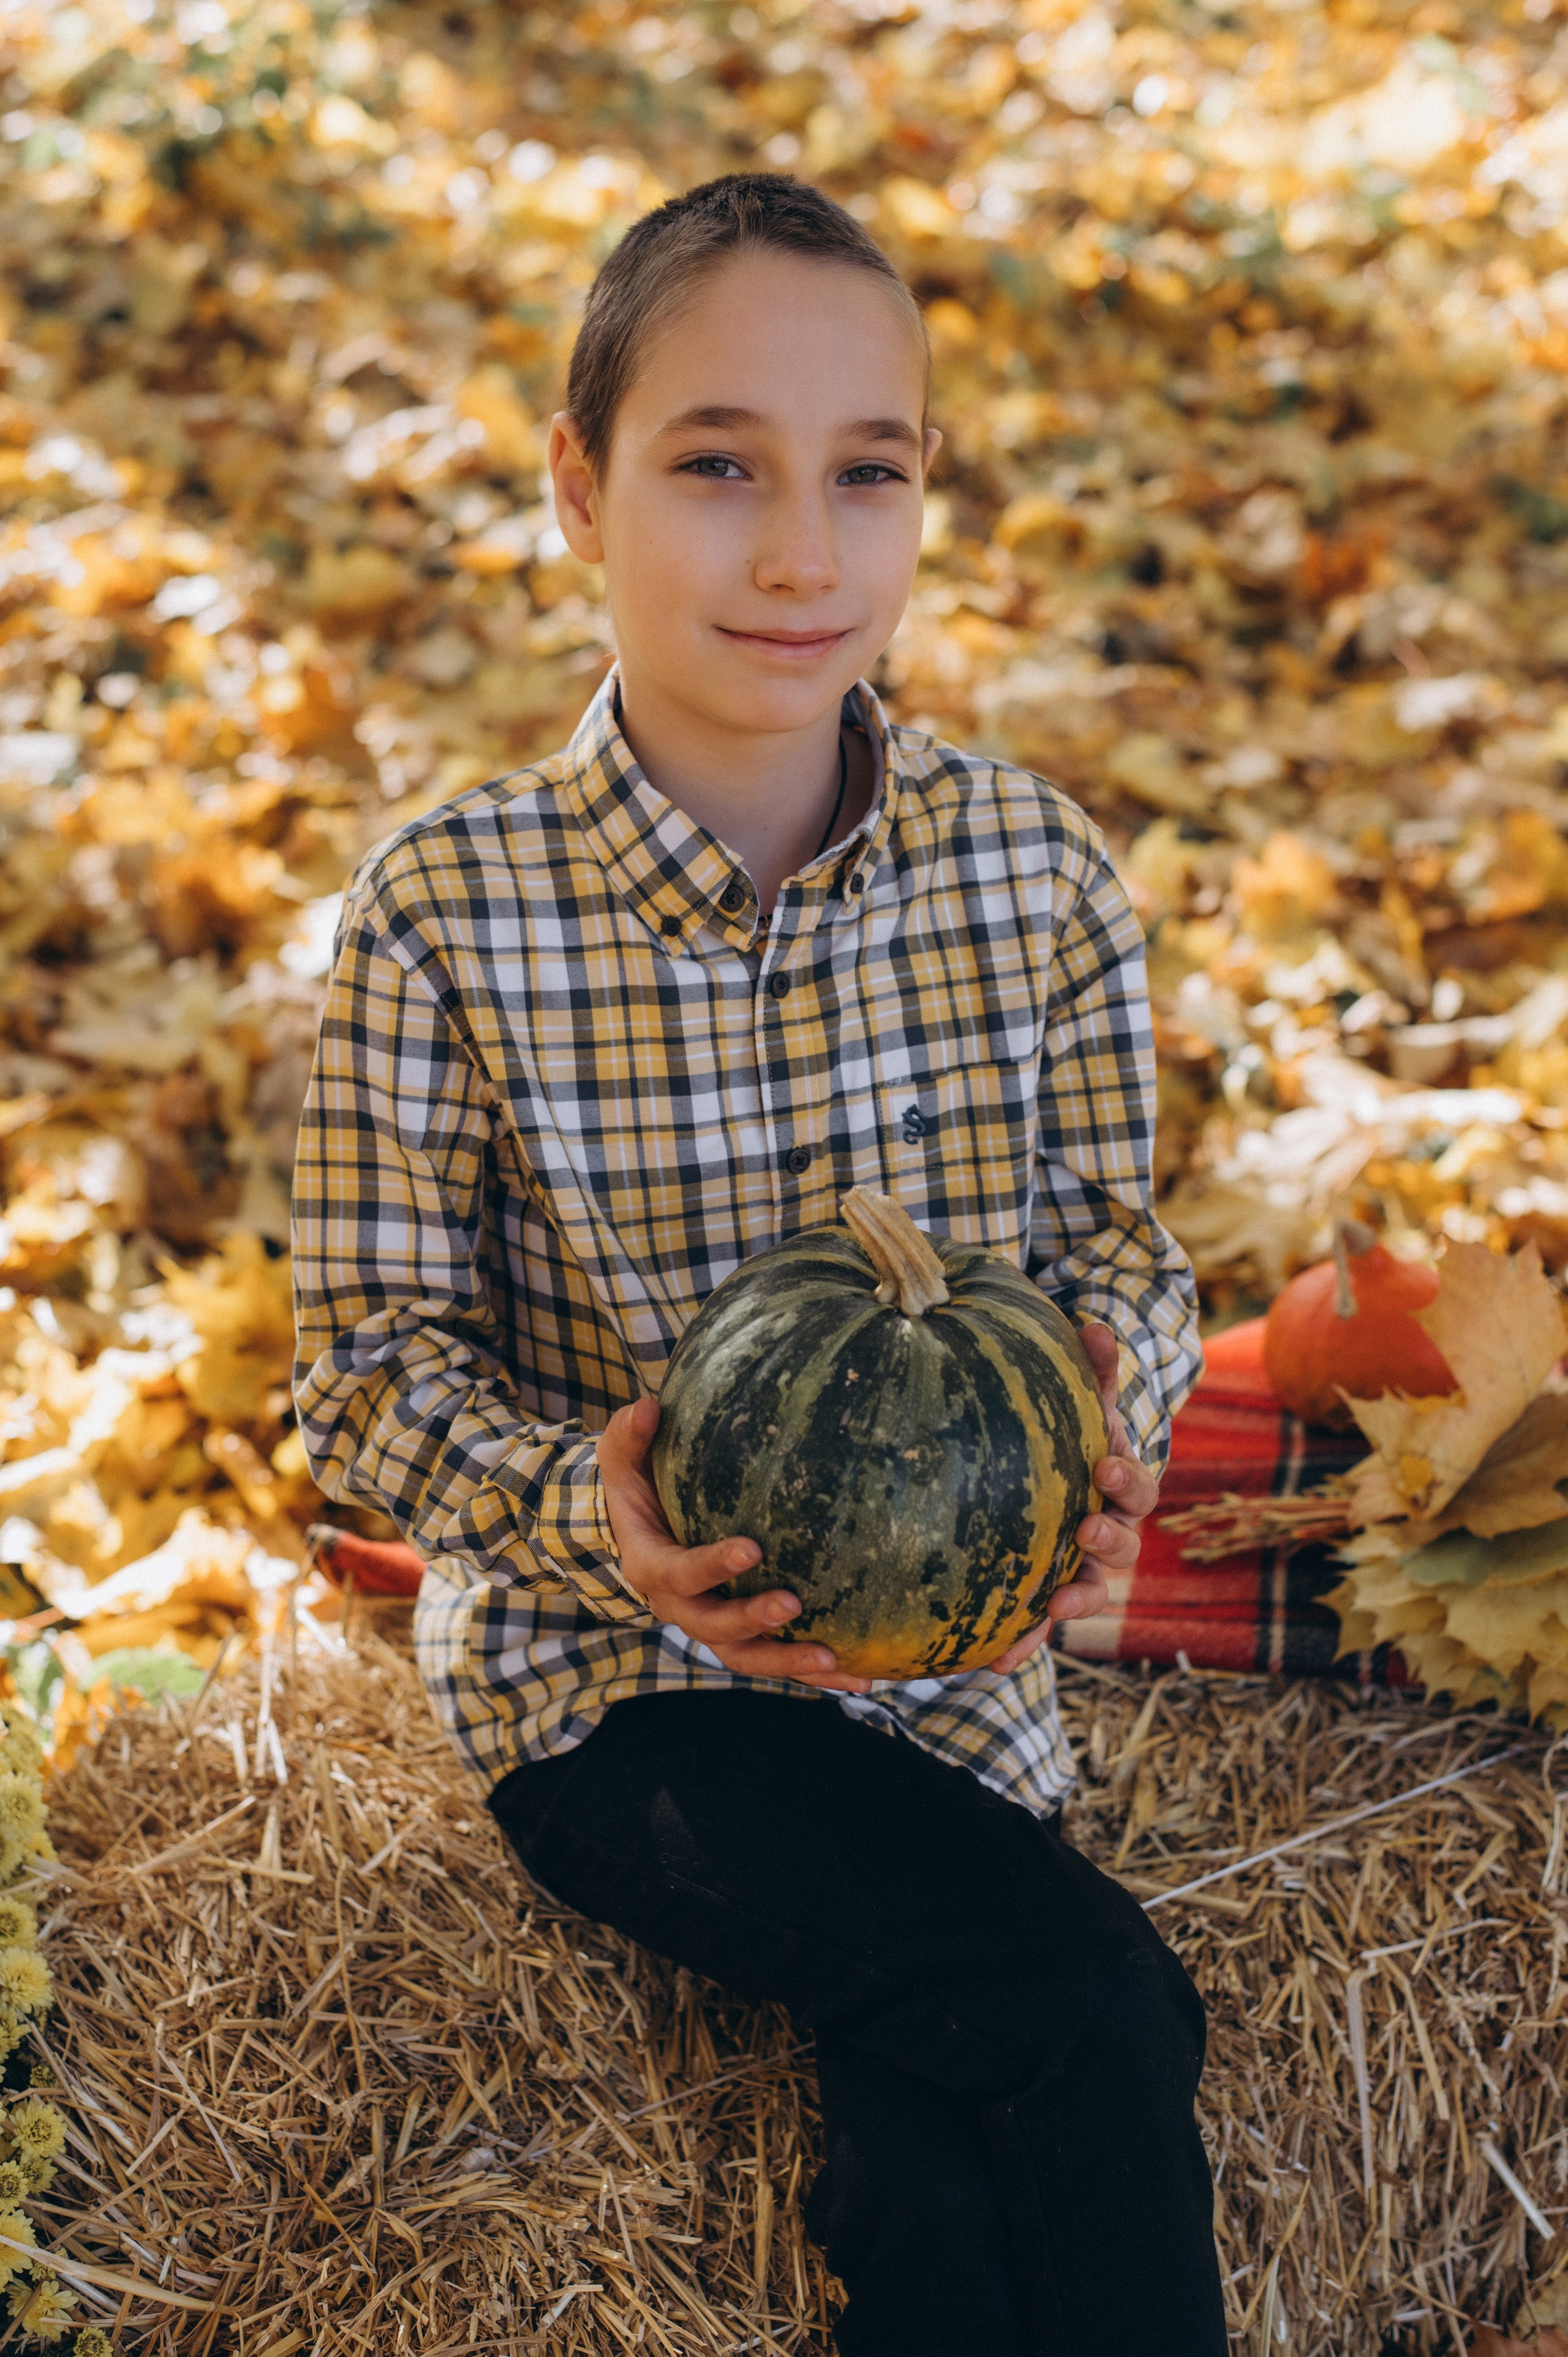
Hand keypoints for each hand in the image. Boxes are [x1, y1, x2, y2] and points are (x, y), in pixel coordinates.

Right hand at [596, 1397, 874, 1694]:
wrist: (633, 1532)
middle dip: (752, 1621)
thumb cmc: (633, 1488)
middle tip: (794, 1605)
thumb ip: (629, 1436)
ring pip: (746, 1656)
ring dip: (789, 1663)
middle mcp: (678, 1607)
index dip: (712, 1566)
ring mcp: (710, 1626)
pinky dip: (813, 1675)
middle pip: (713, 1628)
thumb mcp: (621, 1461)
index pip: (679, 1573)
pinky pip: (774, 1660)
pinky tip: (860, 1678)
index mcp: (651, 1567)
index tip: (752, 1548)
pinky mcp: (740, 1636)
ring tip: (835, 1661)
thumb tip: (649, 1406)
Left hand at [986, 1321, 1157, 1675]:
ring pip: (1087, 1593)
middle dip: (1109, 1542)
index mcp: (1119, 1486)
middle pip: (1124, 1547)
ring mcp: (1078, 1570)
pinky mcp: (1044, 1598)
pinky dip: (1023, 1644)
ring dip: (1074, 1604)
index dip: (1127, 1480)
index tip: (1104, 1466)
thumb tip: (1096, 1326)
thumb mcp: (1077, 1399)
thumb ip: (1091, 1368)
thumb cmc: (1065, 1431)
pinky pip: (1037, 1628)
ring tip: (1053, 1608)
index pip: (1137, 1487)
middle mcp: (1107, 1533)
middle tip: (1086, 1530)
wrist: (1047, 1474)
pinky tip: (992, 1661)